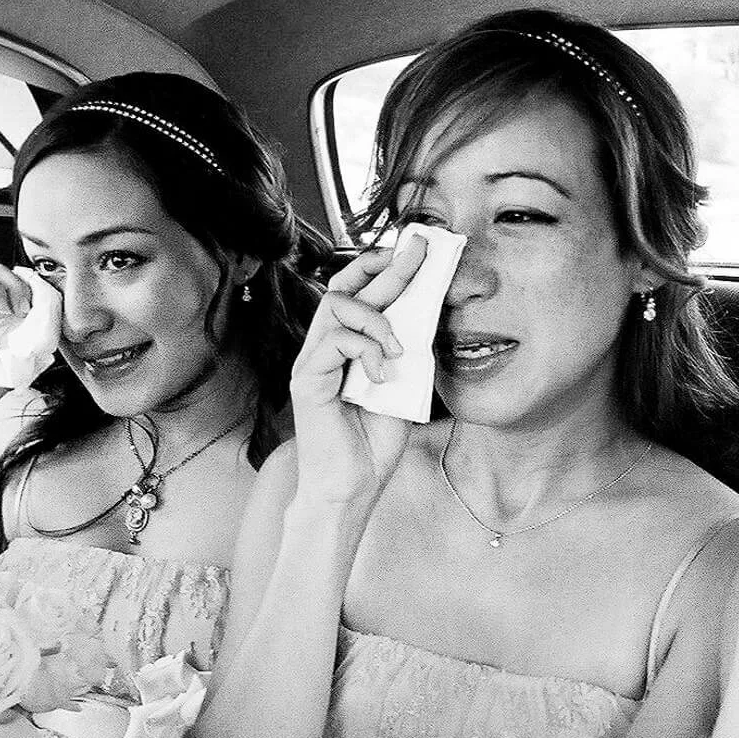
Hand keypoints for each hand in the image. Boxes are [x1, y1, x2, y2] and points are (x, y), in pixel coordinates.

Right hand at [289, 240, 426, 505]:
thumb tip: (432, 307)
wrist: (354, 485)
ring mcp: (314, 359)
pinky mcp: (307, 377)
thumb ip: (411, 349)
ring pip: (336, 304)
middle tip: (417, 252)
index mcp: (350, 346)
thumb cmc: (376, 442)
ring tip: (399, 349)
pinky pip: (334, 340)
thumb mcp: (406, 385)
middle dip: (385, 265)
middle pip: (347, 285)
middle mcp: (327, 346)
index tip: (418, 251)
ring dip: (376, 318)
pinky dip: (366, 350)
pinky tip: (382, 375)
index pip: (361, 291)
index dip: (385, 266)